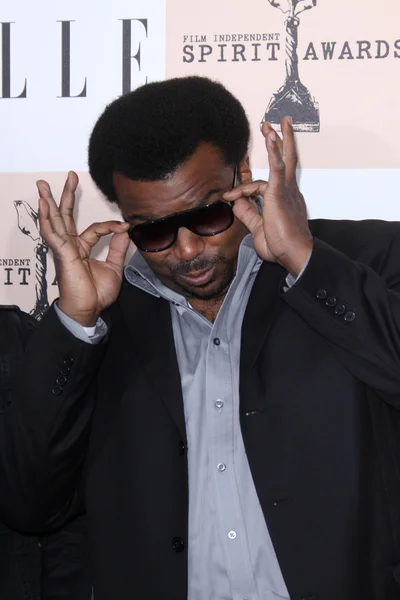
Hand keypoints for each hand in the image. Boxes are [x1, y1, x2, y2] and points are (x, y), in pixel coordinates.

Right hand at [37, 171, 129, 325]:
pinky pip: (52, 234)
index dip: (111, 225)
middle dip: (66, 196)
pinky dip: (47, 219)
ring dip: (49, 202)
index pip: (95, 228)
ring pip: (55, 221)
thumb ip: (117, 248)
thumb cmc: (97, 294)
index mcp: (82, 248)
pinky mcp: (61, 253)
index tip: (126, 226)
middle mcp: (71, 246)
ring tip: (43, 185)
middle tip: (69, 176)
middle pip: (66, 216)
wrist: (88, 310)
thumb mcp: (114, 267)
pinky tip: (43, 206)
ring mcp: (64, 249)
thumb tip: (125, 231)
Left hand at [224, 116, 312, 276]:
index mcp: (283, 201)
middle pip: (286, 161)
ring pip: (281, 159)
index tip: (228, 197)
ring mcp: (286, 190)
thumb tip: (234, 203)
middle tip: (277, 125)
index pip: (261, 187)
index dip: (242, 190)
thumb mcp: (257, 228)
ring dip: (276, 140)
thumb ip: (247, 213)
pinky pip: (277, 166)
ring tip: (270, 125)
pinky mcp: (281, 191)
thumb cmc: (280, 246)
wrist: (293, 254)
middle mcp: (288, 192)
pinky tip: (271, 137)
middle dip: (281, 142)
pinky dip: (274, 151)